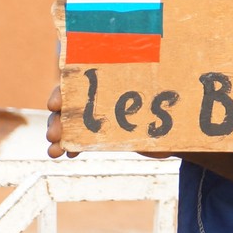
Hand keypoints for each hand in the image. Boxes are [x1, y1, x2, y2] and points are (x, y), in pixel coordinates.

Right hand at [47, 84, 172, 163]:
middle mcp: (104, 95)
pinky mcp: (102, 134)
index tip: (55, 104)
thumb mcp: (173, 95)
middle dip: (59, 118)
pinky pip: (78, 138)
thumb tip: (174, 83)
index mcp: (114, 78)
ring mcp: (100, 115)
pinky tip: (65, 155)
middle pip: (72, 103)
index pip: (83, 79)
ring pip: (71, 123)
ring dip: (59, 136)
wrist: (179, 133)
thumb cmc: (177, 106)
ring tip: (54, 152)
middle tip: (53, 135)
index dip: (64, 91)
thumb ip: (165, 92)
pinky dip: (69, 146)